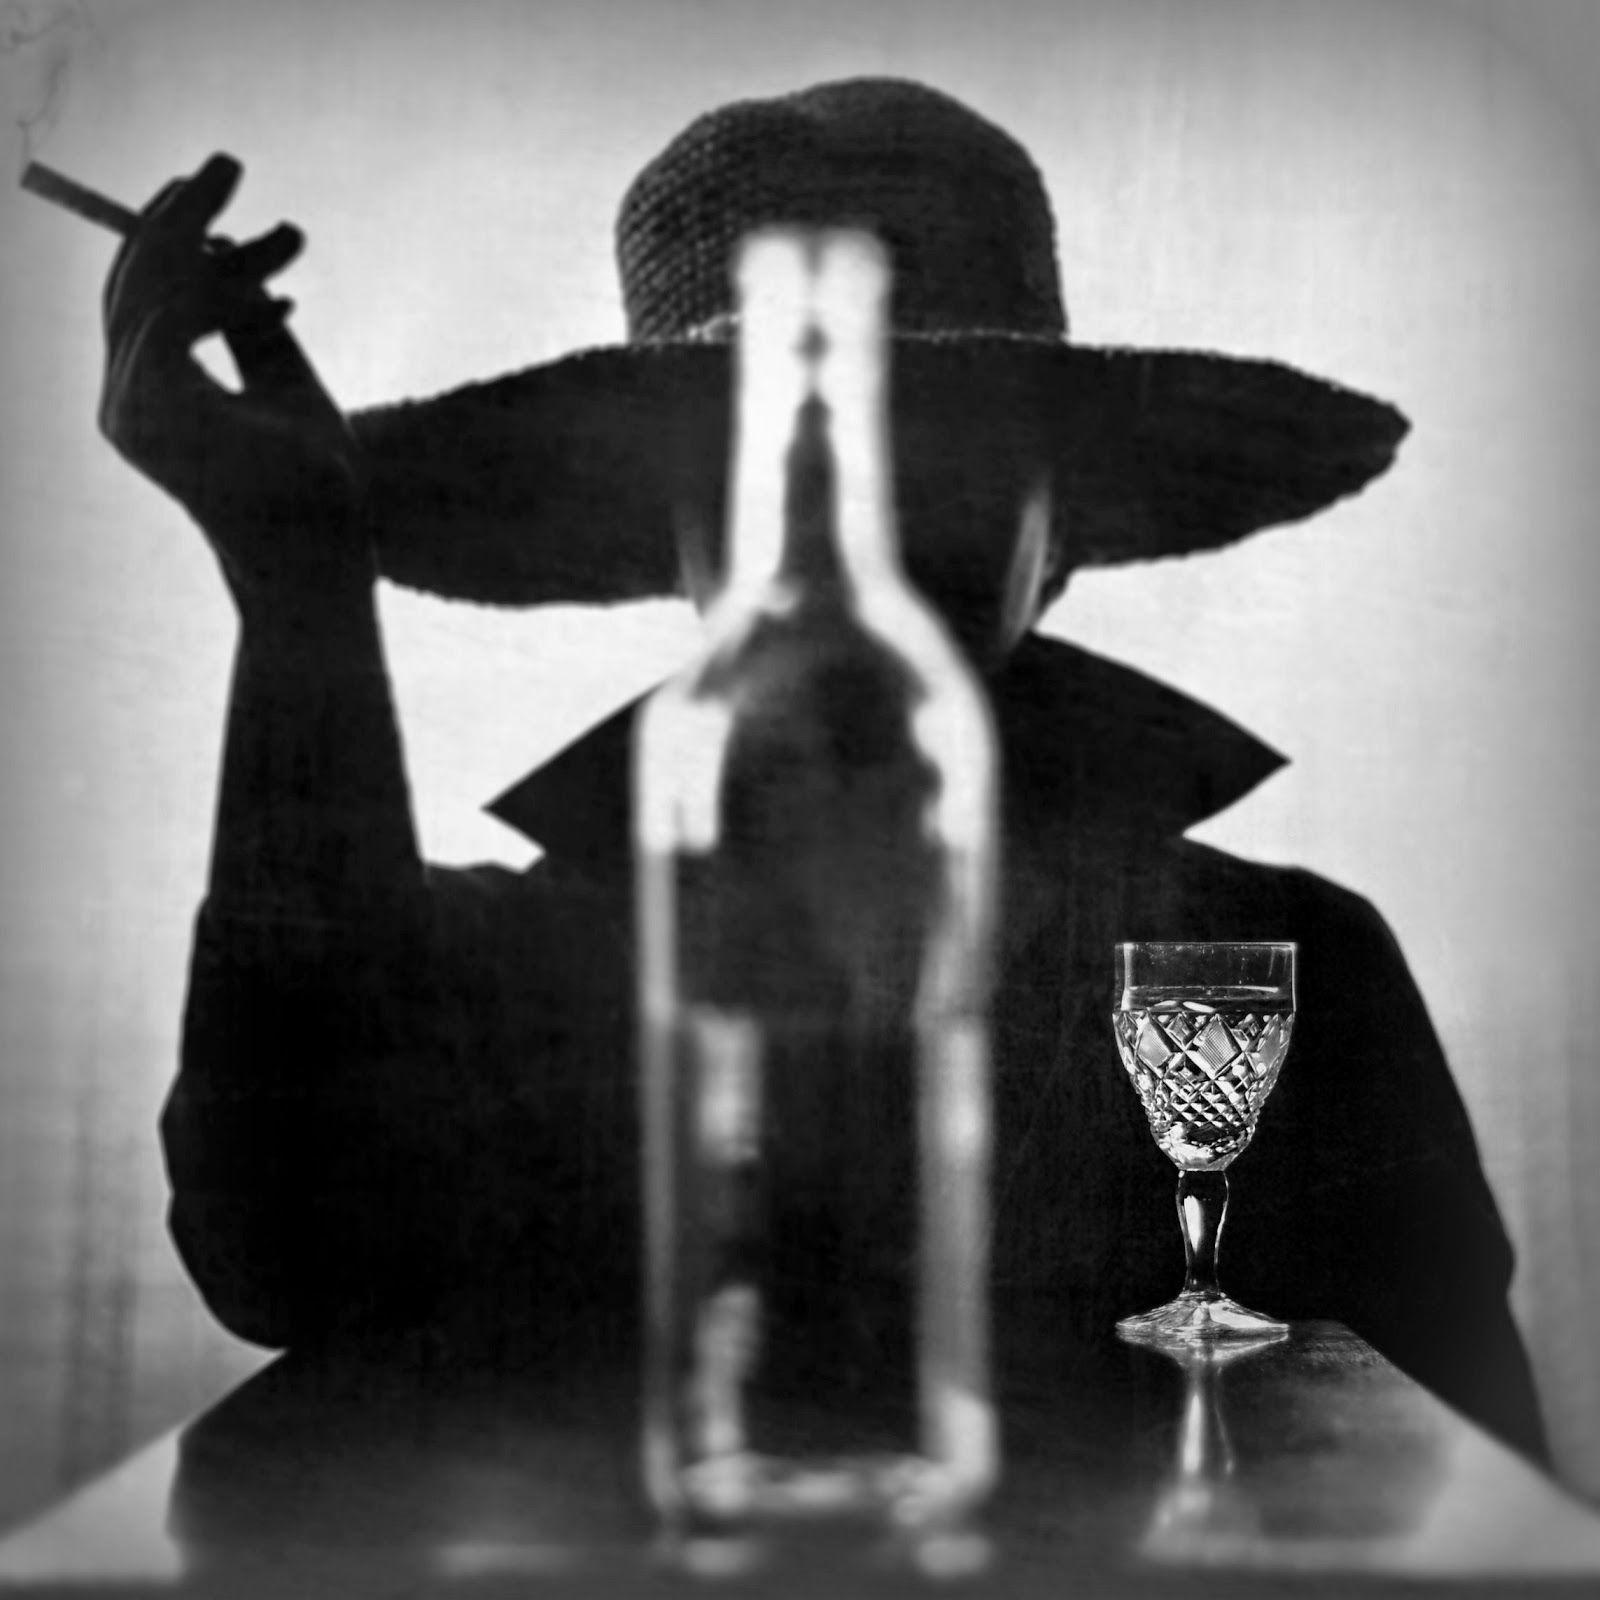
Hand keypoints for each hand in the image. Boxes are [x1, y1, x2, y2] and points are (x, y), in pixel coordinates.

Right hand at [100, 153, 372, 611]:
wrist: (322, 555)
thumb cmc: (313, 489)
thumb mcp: (286, 386)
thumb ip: (255, 327)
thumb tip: (238, 249)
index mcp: (151, 400)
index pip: (139, 298)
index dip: (170, 237)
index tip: (223, 203)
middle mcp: (124, 403)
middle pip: (132, 279)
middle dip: (182, 213)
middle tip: (230, 159)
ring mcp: (132, 408)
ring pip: (158, 289)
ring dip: (229, 252)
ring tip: (294, 237)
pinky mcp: (156, 406)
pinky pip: (177, 315)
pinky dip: (231, 292)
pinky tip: (284, 291)